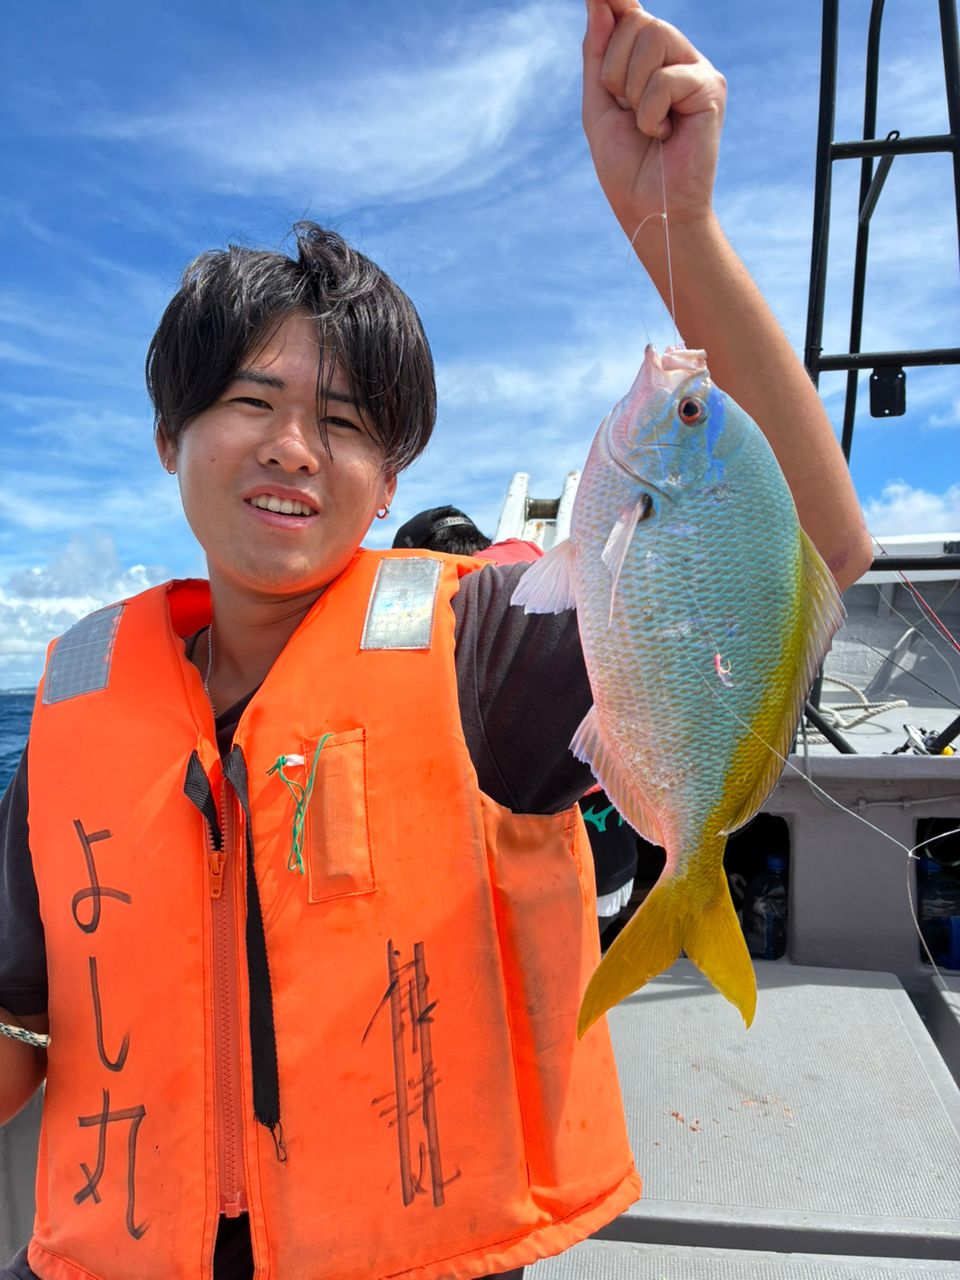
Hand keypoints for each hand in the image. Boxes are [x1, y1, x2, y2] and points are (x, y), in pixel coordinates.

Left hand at [582, 0, 725, 238]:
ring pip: (652, 37)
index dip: (617, 2)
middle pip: (637, 21)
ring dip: (632, 89)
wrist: (649, 209)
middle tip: (626, 108)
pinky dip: (650, 112)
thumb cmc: (627, 166)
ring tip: (646, 124)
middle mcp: (677, 58)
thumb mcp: (599, 105)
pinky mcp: (711, 89)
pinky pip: (665, 78)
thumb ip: (598, 54)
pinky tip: (663, 134)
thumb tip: (599, 0)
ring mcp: (697, 70)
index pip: (631, 14)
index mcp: (650, 60)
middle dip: (614, 68)